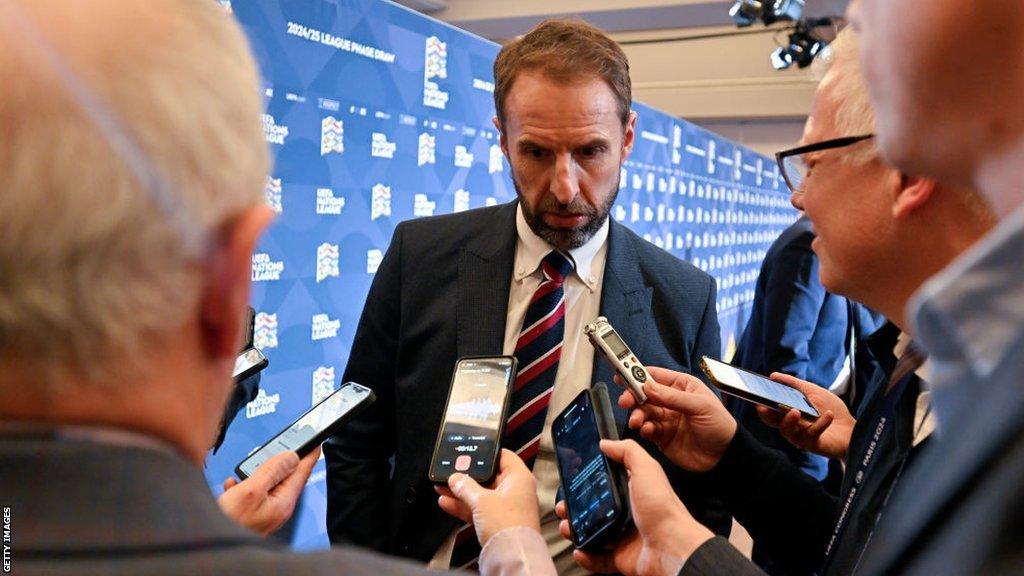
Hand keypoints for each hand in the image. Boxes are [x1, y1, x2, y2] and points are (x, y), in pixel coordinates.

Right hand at [217, 447, 318, 535]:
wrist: (211, 546)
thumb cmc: (230, 523)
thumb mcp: (251, 491)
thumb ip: (272, 471)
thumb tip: (292, 457)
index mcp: (283, 502)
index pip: (302, 472)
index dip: (309, 454)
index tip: (316, 441)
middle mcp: (277, 508)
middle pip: (286, 476)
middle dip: (282, 460)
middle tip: (284, 444)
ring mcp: (265, 513)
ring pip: (268, 483)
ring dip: (259, 472)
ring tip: (250, 466)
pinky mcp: (252, 515)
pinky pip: (253, 493)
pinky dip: (245, 485)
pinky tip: (234, 485)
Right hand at [435, 449, 540, 546]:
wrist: (511, 556)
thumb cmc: (508, 526)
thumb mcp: (481, 500)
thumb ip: (465, 486)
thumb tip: (456, 478)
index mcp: (519, 478)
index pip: (503, 456)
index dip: (487, 452)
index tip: (471, 452)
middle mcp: (515, 491)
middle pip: (489, 476)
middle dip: (468, 475)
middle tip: (452, 471)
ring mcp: (506, 507)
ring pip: (481, 494)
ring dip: (462, 491)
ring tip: (443, 485)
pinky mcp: (498, 522)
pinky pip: (478, 509)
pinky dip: (464, 505)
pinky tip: (447, 502)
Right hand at [556, 439, 713, 575]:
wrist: (673, 547)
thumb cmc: (663, 508)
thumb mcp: (646, 469)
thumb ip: (628, 452)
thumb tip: (607, 443)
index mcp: (634, 493)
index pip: (606, 484)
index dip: (589, 482)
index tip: (573, 480)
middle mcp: (629, 514)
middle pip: (596, 509)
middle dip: (576, 508)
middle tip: (565, 506)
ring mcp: (625, 537)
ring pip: (594, 533)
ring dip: (577, 531)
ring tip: (567, 526)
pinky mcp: (622, 558)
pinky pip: (599, 559)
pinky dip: (586, 555)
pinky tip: (579, 549)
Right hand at [618, 367, 735, 471]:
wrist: (724, 457)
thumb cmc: (720, 425)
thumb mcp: (700, 406)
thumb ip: (673, 397)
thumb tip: (648, 386)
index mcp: (681, 386)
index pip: (655, 376)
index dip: (638, 374)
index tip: (622, 375)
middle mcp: (671, 400)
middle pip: (644, 394)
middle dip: (633, 396)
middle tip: (625, 401)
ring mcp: (665, 418)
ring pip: (643, 412)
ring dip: (637, 414)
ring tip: (636, 420)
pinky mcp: (662, 436)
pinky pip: (647, 429)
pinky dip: (643, 429)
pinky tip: (647, 431)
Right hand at [755, 372, 853, 461]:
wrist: (853, 429)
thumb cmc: (831, 409)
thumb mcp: (812, 391)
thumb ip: (793, 384)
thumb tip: (772, 375)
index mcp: (788, 414)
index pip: (769, 412)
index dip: (761, 406)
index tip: (756, 398)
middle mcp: (791, 427)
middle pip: (773, 422)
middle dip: (767, 415)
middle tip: (765, 406)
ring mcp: (801, 437)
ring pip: (787, 431)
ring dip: (789, 420)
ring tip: (795, 411)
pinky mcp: (814, 444)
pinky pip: (812, 434)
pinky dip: (820, 423)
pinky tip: (828, 414)